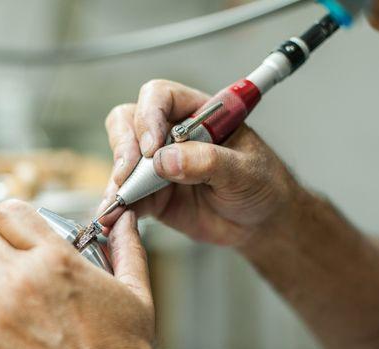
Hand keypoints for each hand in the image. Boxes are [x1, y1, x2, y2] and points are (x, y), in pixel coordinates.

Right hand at [100, 79, 298, 245]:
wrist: (262, 222)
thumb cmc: (263, 184)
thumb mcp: (245, 170)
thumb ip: (208, 162)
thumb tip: (164, 159)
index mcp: (197, 113)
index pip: (160, 97)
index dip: (149, 116)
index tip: (151, 147)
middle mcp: (171, 133)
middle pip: (128, 121)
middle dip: (124, 146)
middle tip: (129, 173)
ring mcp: (157, 163)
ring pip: (121, 158)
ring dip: (117, 179)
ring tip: (121, 200)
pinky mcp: (150, 193)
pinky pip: (125, 194)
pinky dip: (116, 204)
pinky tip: (115, 215)